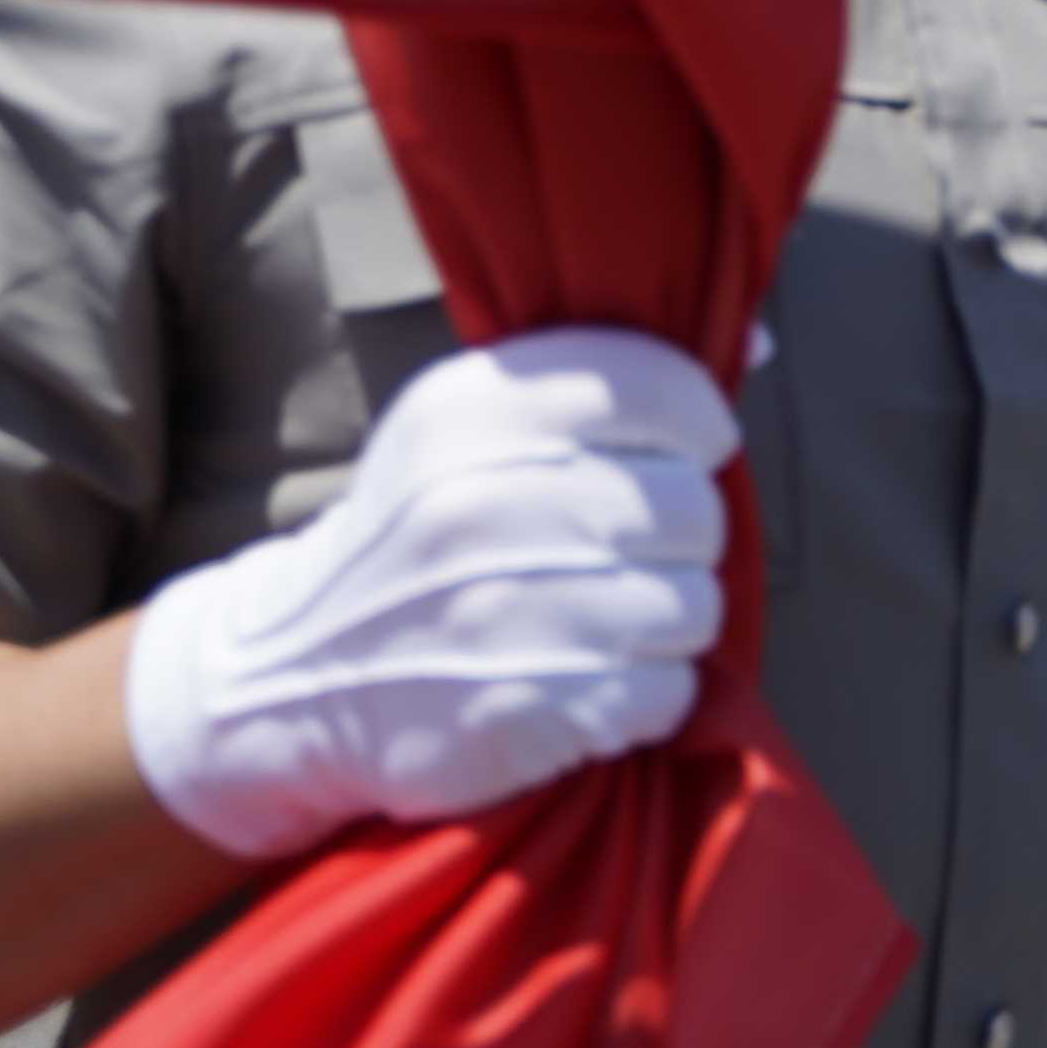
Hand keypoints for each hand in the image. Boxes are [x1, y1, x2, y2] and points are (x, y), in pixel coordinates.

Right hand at [120, 326, 729, 859]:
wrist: (291, 677)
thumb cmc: (415, 540)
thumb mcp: (464, 433)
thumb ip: (601, 382)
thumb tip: (755, 339)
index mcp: (472, 415)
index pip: (660, 390)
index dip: (698, 427)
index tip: (685, 453)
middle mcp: (484, 503)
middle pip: (694, 509)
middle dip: (679, 541)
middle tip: (622, 560)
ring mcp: (504, 610)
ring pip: (695, 604)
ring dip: (667, 624)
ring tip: (601, 624)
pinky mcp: (525, 707)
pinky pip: (667, 692)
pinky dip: (645, 697)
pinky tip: (587, 683)